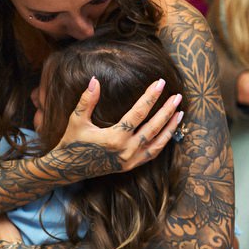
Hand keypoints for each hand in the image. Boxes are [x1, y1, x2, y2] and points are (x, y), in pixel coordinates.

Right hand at [49, 77, 183, 176]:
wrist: (68, 168)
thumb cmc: (71, 142)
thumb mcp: (76, 120)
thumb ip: (87, 100)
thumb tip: (95, 80)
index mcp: (114, 138)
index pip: (139, 113)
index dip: (150, 97)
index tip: (160, 83)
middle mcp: (125, 150)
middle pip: (154, 127)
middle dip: (167, 110)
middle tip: (177, 96)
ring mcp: (130, 160)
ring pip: (157, 143)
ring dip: (170, 127)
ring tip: (180, 112)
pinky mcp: (130, 166)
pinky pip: (152, 154)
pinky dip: (163, 142)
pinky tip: (169, 131)